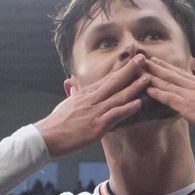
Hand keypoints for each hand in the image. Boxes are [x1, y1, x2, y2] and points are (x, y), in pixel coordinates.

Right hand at [35, 54, 149, 157]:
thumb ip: (72, 94)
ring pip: (118, 96)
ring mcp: (95, 111)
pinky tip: (139, 103)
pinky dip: (127, 108)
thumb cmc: (56, 123)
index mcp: (86, 94)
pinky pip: (115, 114)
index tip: (131, 57)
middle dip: (130, 69)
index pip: (107, 77)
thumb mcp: (65, 104)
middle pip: (114, 81)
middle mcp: (92, 99)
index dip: (120, 67)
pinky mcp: (97, 125)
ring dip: (134, 87)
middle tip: (144, 58)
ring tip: (147, 77)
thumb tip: (71, 85)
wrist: (47, 136)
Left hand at [144, 57, 194, 136]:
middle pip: (171, 73)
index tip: (156, 60)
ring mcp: (190, 95)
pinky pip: (169, 98)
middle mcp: (194, 86)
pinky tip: (147, 89)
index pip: (180, 73)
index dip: (167, 66)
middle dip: (156, 66)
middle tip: (143, 59)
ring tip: (140, 70)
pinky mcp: (188, 106)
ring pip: (167, 83)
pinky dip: (157, 92)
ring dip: (152, 76)